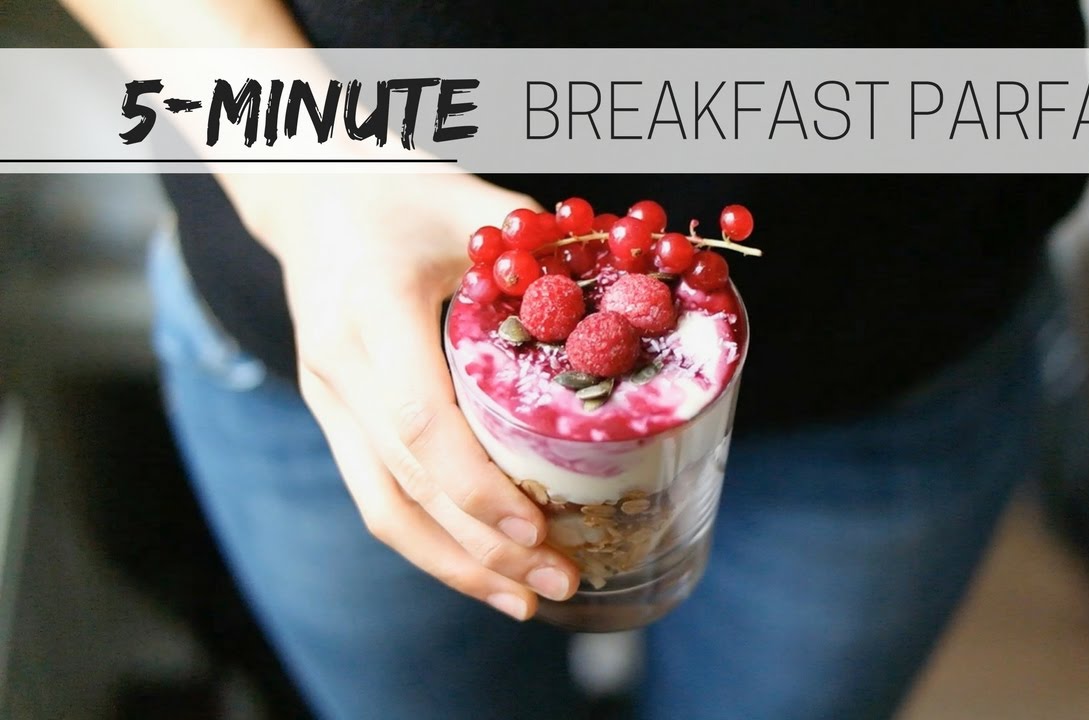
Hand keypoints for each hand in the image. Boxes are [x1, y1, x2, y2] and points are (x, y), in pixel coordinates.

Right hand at [229, 172, 579, 619]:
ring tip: (525, 600)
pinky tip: (481, 567)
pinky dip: (430, 542)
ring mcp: (327, 396)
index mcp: (374, 307)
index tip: (538, 532)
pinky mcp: (332, 414)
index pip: (422, 421)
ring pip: (382, 508)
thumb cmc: (400, 189)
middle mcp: (339, 364)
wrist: (307, 190)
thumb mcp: (476, 204)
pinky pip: (376, 494)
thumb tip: (638, 305)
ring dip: (454, 566)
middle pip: (407, 484)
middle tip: (560, 583)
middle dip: (483, 550)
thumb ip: (548, 255)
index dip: (479, 488)